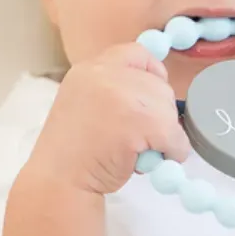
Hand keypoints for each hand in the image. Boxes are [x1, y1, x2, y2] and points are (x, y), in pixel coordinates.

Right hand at [27, 43, 190, 195]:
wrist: (59, 181)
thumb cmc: (73, 153)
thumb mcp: (85, 105)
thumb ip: (113, 92)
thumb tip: (155, 93)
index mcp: (89, 69)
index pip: (137, 54)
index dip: (152, 75)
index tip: (153, 98)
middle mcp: (105, 74)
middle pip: (158, 85)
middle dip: (159, 113)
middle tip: (141, 138)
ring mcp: (124, 96)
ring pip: (169, 111)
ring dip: (165, 135)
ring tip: (140, 152)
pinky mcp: (141, 121)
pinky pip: (176, 136)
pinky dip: (174, 151)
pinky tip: (154, 162)